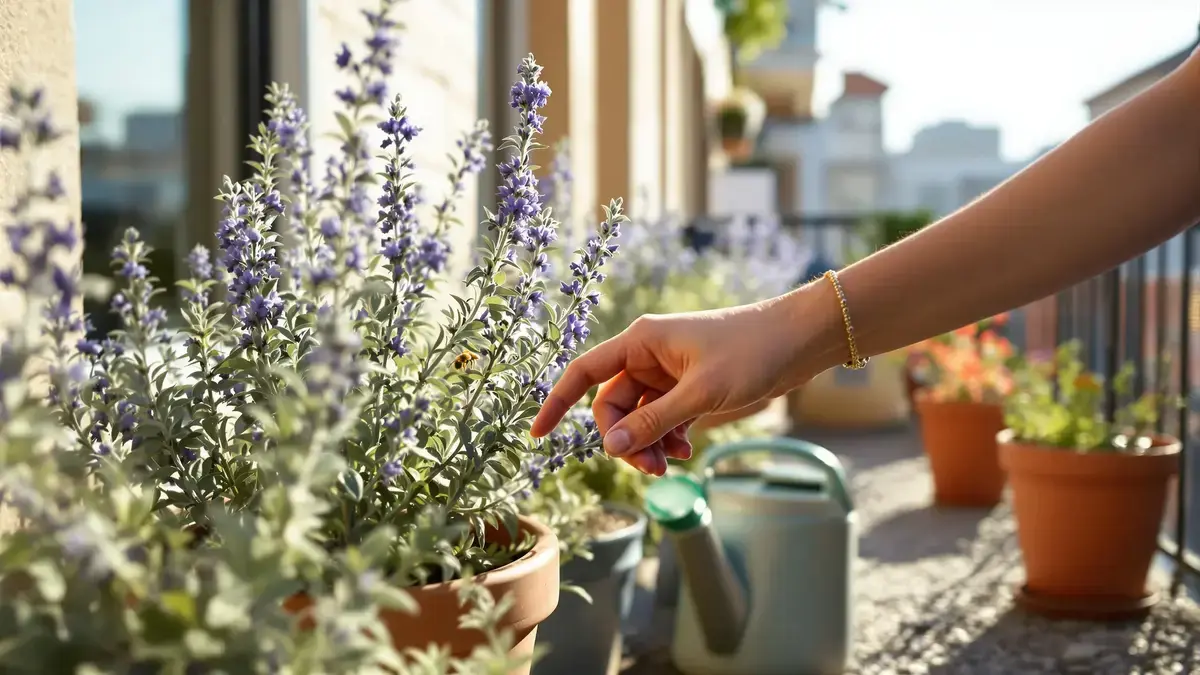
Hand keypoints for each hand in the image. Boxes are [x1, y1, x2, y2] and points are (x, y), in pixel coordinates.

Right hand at [531, 292, 822, 474]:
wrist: (800, 340)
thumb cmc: (752, 351)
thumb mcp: (700, 393)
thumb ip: (654, 422)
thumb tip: (610, 447)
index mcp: (641, 341)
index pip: (584, 373)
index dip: (557, 403)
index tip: (536, 435)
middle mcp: (648, 355)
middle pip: (612, 406)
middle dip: (624, 439)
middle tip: (650, 469)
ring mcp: (669, 373)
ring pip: (639, 418)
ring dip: (647, 444)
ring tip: (671, 465)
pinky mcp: (689, 388)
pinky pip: (662, 420)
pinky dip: (668, 438)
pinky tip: (685, 451)